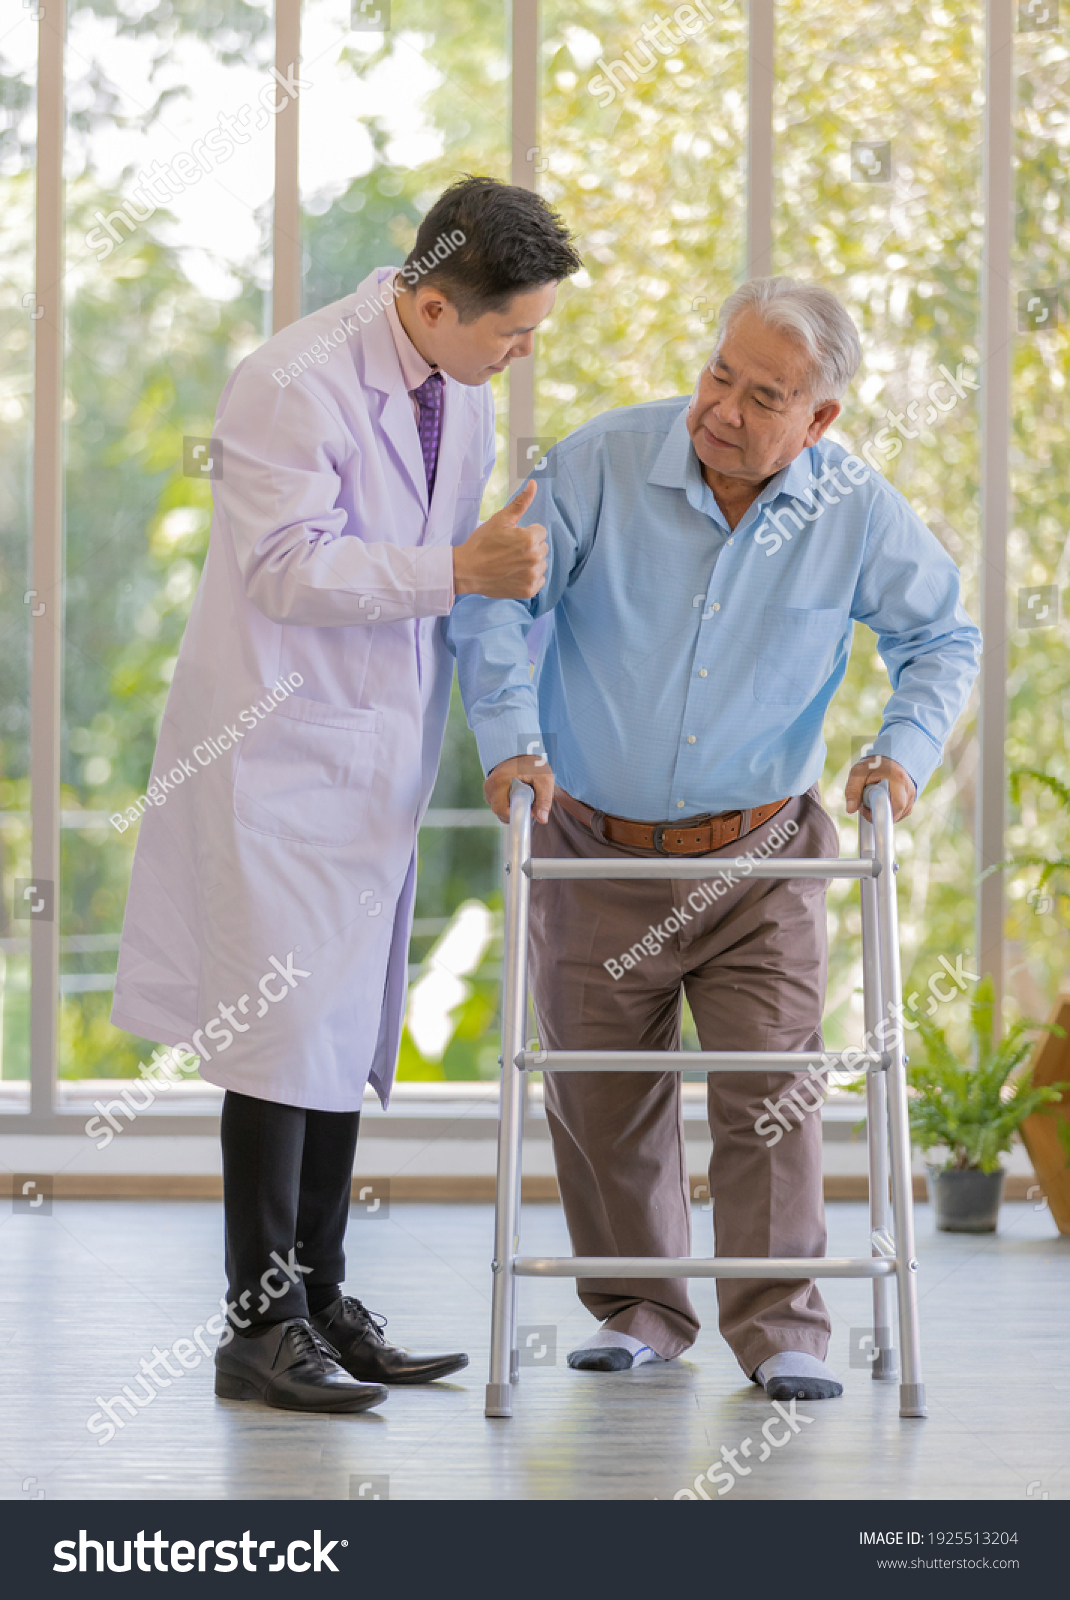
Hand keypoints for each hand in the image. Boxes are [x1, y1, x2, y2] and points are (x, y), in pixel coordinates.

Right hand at [452, 480, 547, 599]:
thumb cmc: (482, 543)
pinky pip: (539, 580)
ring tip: (511, 563)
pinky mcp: (529, 590)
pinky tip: (514, 575)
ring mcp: (532, 576)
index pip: (540, 532)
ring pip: (541, 564)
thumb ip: (520, 502)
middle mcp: (535, 558)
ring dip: (531, 563)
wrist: (467, 570)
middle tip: (509, 551)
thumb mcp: (500, 520)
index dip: (525, 533)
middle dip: (530, 547)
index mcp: (530, 539)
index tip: (511, 540)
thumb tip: (534, 484)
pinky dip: (529, 578)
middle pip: (542, 548)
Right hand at [484, 754, 554, 825]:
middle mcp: (489, 785)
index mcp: (499, 782)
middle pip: (499, 811)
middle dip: (515, 812)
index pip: (501, 811)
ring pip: (498, 809)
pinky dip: (508, 804)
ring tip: (525, 797)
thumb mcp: (544, 780)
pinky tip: (517, 796)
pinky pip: (497, 804)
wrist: (523, 749)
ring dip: (512, 808)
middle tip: (530, 803)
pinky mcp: (489, 789)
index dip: (516, 814)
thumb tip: (542, 819)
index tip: (530, 809)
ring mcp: (487, 788)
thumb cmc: (534, 764)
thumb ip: (544, 800)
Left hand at [845, 755, 916, 823]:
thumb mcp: (858, 772)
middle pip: (894, 815)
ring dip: (882, 812)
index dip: (876, 814)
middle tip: (865, 803)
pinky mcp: (911, 801)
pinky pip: (900, 814)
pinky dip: (889, 811)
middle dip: (877, 814)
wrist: (890, 756)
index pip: (893, 807)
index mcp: (898, 780)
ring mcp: (912, 796)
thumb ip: (852, 790)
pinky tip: (882, 801)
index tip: (864, 808)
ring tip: (873, 799)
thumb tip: (850, 809)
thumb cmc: (874, 764)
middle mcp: (909, 790)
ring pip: (897, 816)